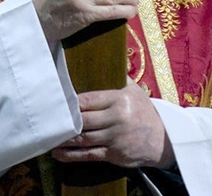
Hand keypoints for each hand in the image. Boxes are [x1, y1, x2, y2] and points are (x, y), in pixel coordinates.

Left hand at [52, 78, 175, 168]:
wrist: (165, 140)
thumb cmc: (144, 112)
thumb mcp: (135, 91)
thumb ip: (118, 77)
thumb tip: (106, 56)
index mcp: (119, 100)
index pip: (88, 100)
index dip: (70, 102)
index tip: (55, 101)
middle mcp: (117, 119)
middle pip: (83, 120)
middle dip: (65, 120)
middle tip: (47, 119)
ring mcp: (115, 138)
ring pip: (83, 138)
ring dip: (64, 139)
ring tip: (48, 136)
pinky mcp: (114, 154)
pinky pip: (88, 155)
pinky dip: (71, 155)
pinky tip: (57, 153)